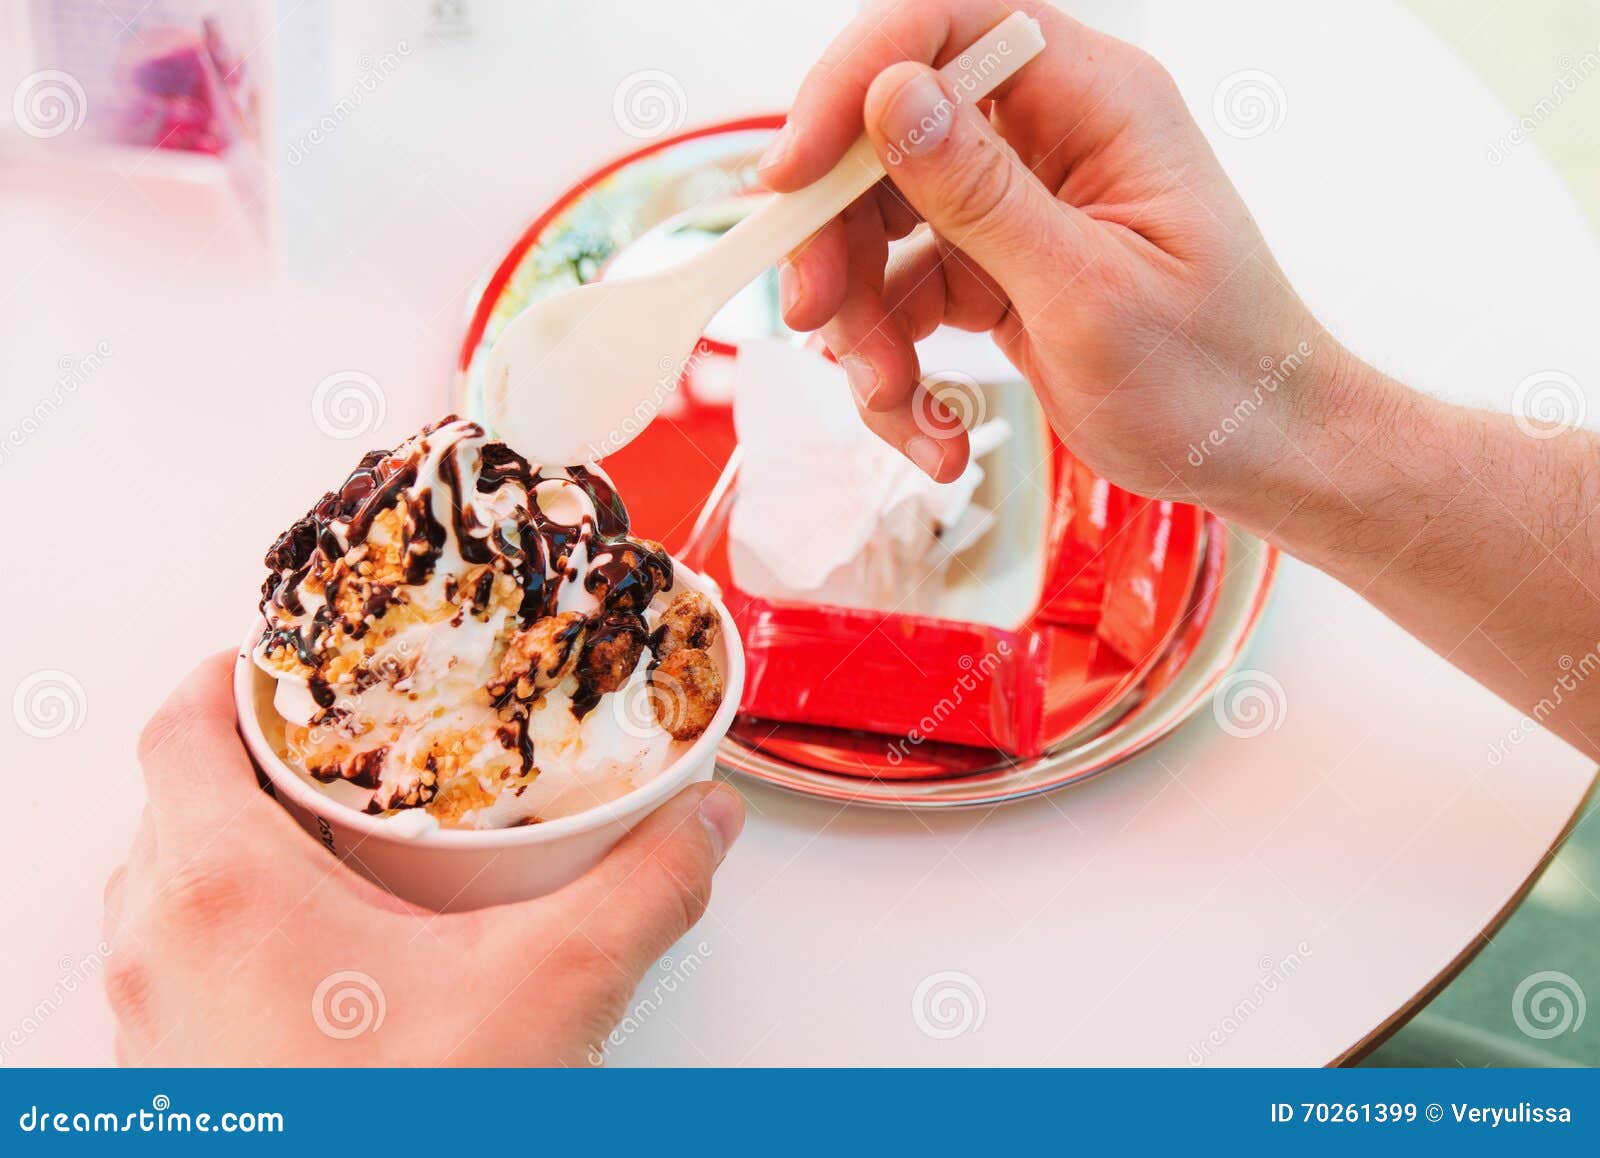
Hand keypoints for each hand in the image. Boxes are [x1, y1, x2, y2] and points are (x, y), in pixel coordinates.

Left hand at [103, 653, 744, 1065]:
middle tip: (348, 737)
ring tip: (348, 833)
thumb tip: (703, 823)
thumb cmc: (399, 1134)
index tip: (295, 653)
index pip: (181, 726)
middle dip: (264, 755)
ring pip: (177, 884)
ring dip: (248, 840)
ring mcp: (156, 1024)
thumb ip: (643, 889)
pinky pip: (187, 959)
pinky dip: (243, 923)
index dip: (235, 669)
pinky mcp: (178, 1082)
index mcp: (220, 891)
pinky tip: (338, 949)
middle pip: (179, 797)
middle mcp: (161, 948)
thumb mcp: (551, 993)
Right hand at [764, 0, 1340, 505]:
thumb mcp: (1090, 292)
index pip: (946, 29)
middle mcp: (1048, 138)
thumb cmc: (1214, 376)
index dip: (851, 84)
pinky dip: (897, 368)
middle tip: (819, 319)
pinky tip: (932, 431)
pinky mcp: (994, 270)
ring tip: (899, 406)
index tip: (791, 175)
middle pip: (888, 141)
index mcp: (1095, 103)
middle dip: (841, 239)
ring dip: (864, 325)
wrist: (1257, 455)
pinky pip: (905, 298)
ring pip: (882, 229)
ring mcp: (1016, 205)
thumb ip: (984, 195)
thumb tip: (890, 99)